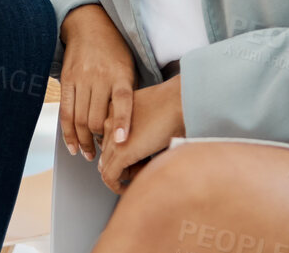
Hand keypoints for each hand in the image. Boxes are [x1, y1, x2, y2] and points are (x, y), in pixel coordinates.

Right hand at [57, 5, 134, 160]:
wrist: (89, 26)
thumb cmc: (114, 50)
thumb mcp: (128, 67)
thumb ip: (128, 94)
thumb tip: (131, 126)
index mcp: (120, 73)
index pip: (122, 101)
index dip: (121, 123)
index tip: (121, 142)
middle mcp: (99, 76)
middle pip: (96, 116)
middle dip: (100, 139)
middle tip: (105, 151)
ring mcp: (81, 78)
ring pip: (79, 118)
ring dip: (84, 141)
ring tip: (90, 153)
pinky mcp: (66, 80)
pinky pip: (65, 111)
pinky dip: (68, 132)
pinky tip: (73, 146)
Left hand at [97, 76, 184, 192]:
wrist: (182, 101)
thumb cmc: (175, 106)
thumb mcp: (149, 115)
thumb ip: (138, 128)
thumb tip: (137, 149)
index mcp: (115, 110)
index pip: (108, 139)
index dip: (122, 152)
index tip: (138, 158)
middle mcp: (109, 122)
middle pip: (106, 154)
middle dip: (122, 166)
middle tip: (142, 168)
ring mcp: (113, 138)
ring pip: (107, 166)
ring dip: (123, 175)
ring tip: (143, 174)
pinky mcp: (122, 152)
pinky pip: (110, 177)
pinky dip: (118, 186)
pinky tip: (130, 188)